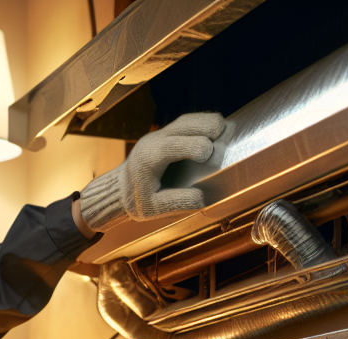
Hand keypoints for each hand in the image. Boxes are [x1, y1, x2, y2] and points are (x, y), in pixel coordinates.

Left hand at [78, 112, 224, 231]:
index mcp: (148, 159)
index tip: (208, 152)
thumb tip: (203, 199)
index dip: (191, 145)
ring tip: (225, 129)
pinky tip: (216, 132)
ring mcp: (160, 135)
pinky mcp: (167, 135)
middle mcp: (154, 141)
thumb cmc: (137, 200)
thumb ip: (177, 203)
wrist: (122, 190)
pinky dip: (202, 125)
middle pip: (182, 124)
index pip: (171, 146)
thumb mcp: (153, 208)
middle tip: (224, 132)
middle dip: (204, 126)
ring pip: (186, 121)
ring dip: (206, 122)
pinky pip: (187, 124)